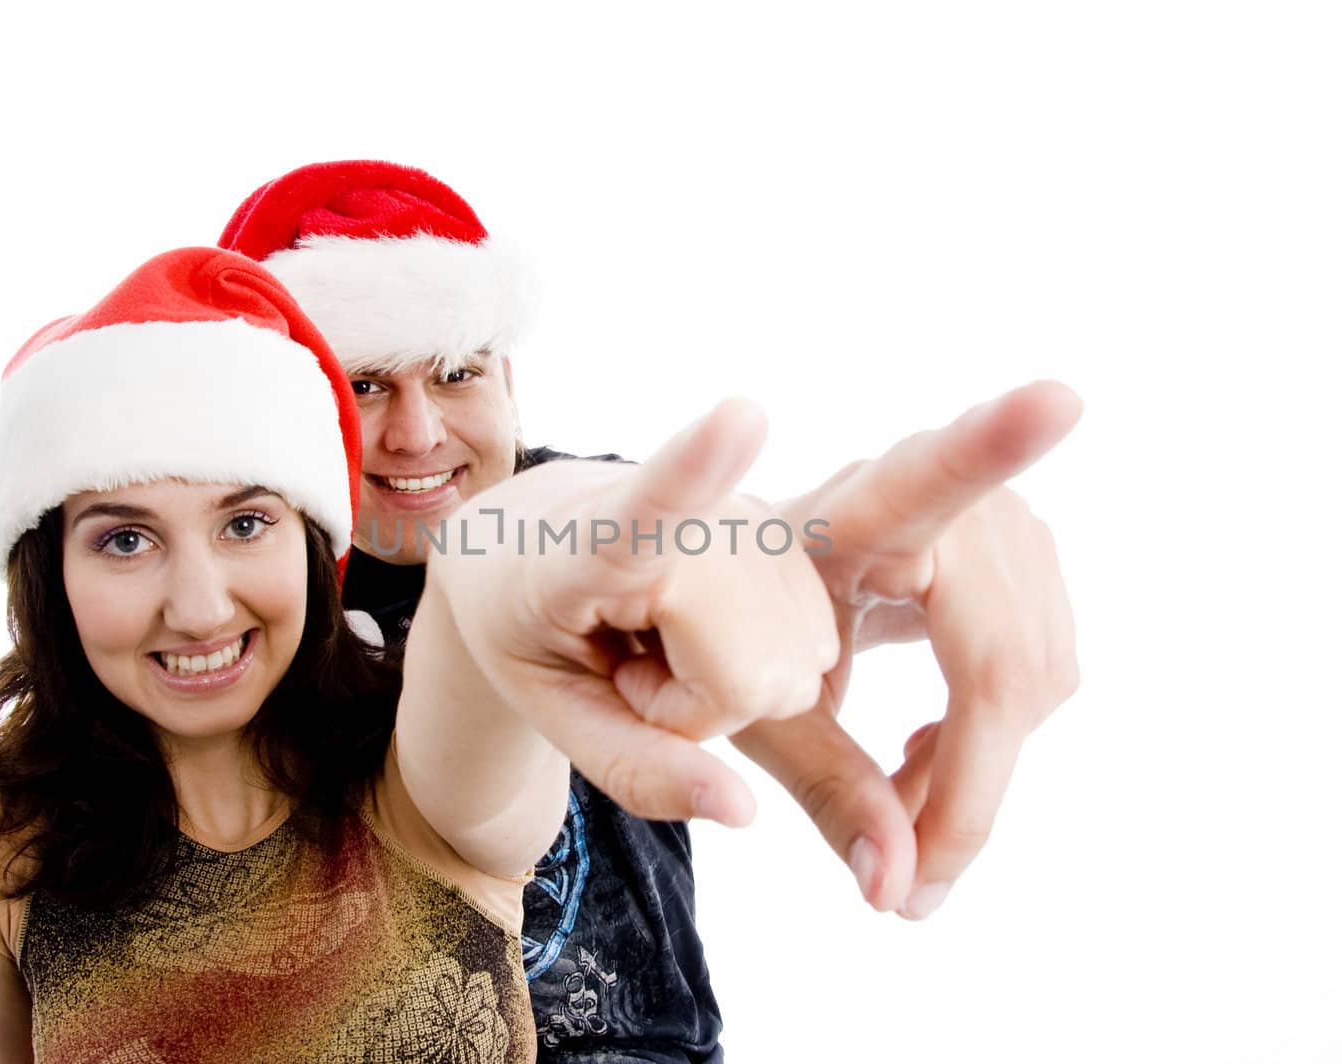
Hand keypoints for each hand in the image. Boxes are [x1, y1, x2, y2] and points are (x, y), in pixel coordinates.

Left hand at [429, 399, 839, 825]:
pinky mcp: (786, 528)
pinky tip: (701, 625)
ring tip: (658, 636)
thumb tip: (743, 811)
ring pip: (791, 669)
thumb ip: (632, 768)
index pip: (650, 510)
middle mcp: (687, 512)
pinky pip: (814, 651)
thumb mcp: (548, 708)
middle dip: (698, 707)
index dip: (698, 469)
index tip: (742, 416)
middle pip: (750, 678)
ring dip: (728, 685)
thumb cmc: (527, 626)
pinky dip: (758, 666)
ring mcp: (746, 514)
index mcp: (591, 542)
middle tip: (632, 662)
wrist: (530, 537)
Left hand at [731, 381, 1080, 916]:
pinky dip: (995, 738)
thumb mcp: (754, 714)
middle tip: (912, 884)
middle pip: (1007, 664)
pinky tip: (930, 753)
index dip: (993, 439)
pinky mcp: (1020, 548)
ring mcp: (992, 519)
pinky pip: (1044, 666)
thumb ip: (823, 793)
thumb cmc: (731, 634)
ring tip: (901, 800)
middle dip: (969, 791)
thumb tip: (903, 894)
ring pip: (1038, 676)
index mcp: (842, 518)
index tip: (1058, 397)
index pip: (922, 478)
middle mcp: (934, 501)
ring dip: (979, 768)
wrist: (732, 576)